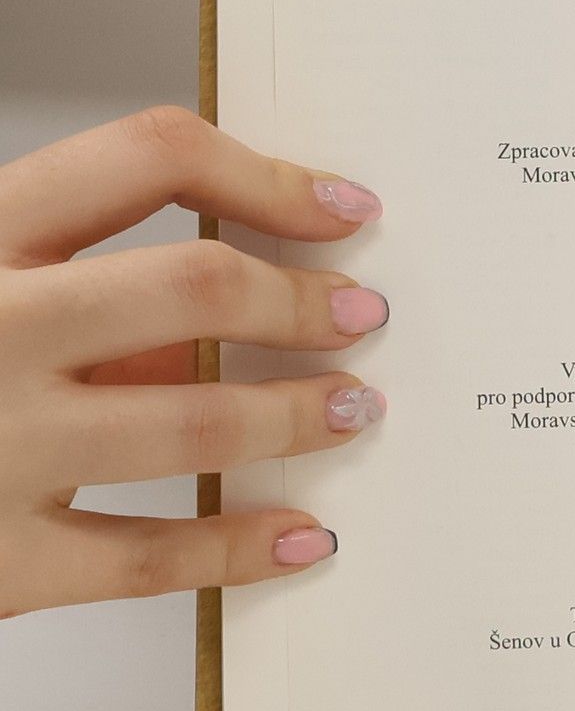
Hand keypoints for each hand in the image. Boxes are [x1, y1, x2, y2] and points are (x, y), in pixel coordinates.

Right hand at [0, 108, 387, 617]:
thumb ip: (75, 292)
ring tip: (352, 409)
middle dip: (305, 298)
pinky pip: (155, 555)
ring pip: (198, 422)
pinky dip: (245, 545)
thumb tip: (235, 300)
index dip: (266, 173)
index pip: (146, 156)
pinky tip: (301, 534)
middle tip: (364, 313)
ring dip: (299, 414)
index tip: (341, 204)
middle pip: (197, 283)